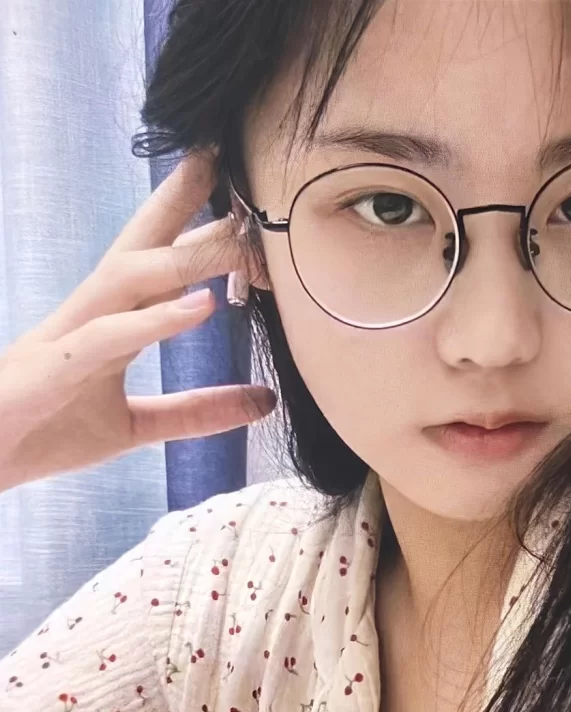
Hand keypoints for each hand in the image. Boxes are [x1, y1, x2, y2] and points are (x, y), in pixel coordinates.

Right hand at [0, 149, 275, 491]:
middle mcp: (90, 315)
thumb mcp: (136, 426)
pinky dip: (156, 320)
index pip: (155, 260)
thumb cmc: (46, 432)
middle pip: (141, 246)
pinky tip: (201, 306)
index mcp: (108, 321)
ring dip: (186, 256)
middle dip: (181, 200)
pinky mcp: (55, 371)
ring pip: (129, 277)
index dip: (193, 224)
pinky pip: (109, 336)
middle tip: (230, 159)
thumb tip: (264, 399)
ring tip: (240, 239)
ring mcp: (70, 337)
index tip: (238, 192)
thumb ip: (197, 411)